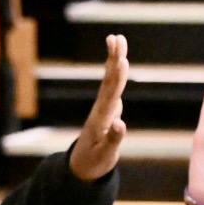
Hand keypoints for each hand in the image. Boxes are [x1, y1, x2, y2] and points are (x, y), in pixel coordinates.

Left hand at [69, 34, 128, 180]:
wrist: (80, 167)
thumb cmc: (94, 163)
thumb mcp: (105, 155)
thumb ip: (113, 139)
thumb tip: (121, 123)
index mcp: (101, 119)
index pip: (111, 94)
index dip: (117, 78)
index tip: (122, 61)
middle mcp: (101, 109)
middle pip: (110, 80)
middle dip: (115, 59)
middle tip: (118, 37)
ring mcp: (103, 108)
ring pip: (110, 80)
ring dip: (114, 59)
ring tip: (116, 39)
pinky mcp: (106, 109)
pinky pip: (112, 86)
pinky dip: (115, 72)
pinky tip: (117, 60)